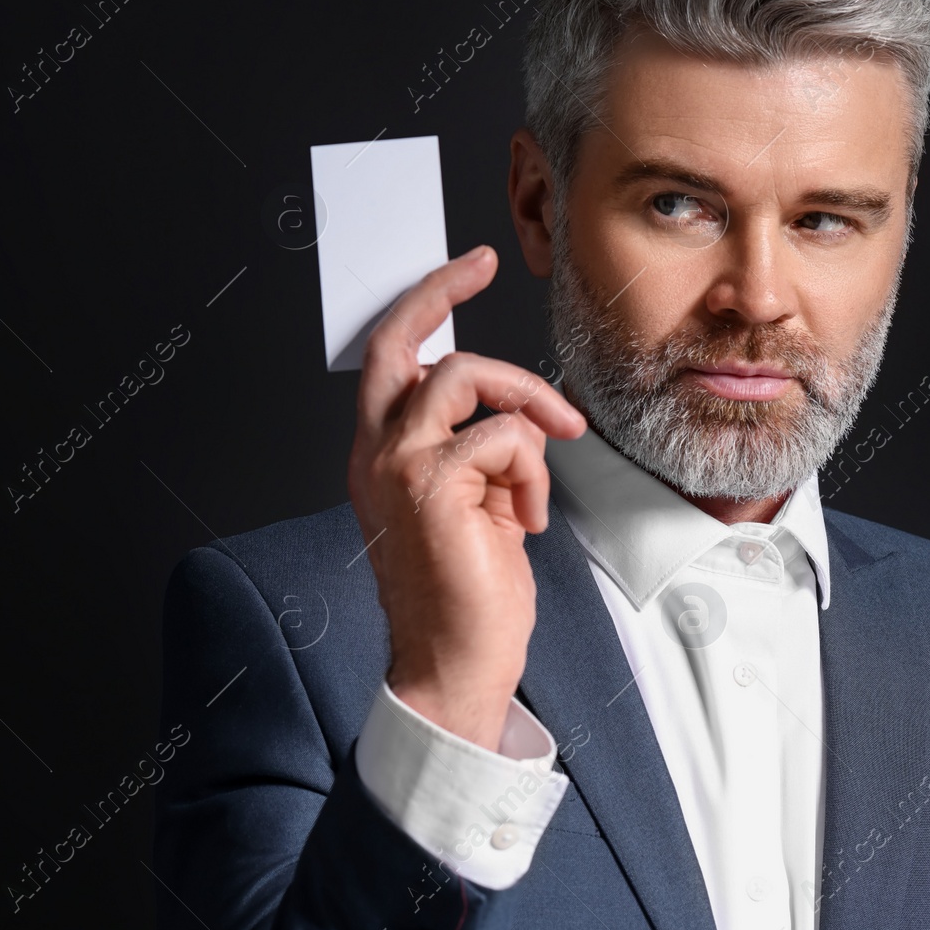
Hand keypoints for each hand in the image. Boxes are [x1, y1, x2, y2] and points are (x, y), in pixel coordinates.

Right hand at [347, 245, 586, 750]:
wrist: (454, 664)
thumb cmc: (468, 595)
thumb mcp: (474, 505)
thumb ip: (476, 452)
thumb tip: (516, 414)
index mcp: (382, 455)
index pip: (390, 360)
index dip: (423, 305)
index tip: (464, 269)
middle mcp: (377, 452)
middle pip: (403, 341)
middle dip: (440, 289)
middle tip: (481, 264)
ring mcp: (399, 465)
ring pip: (465, 376)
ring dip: (525, 403)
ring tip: (551, 445)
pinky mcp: (432, 485)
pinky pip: (505, 435)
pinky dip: (533, 471)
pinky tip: (529, 518)